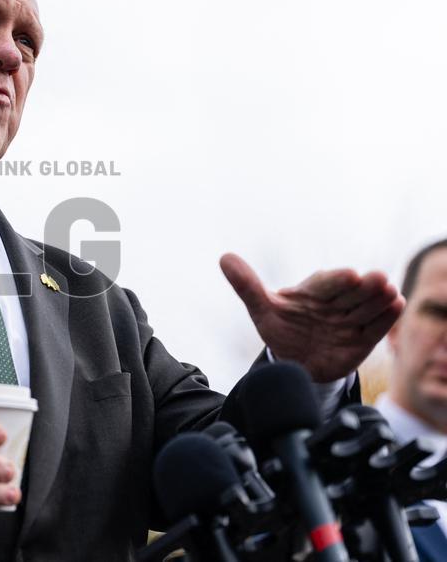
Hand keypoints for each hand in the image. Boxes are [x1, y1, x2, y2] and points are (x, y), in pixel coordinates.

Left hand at [220, 253, 403, 381]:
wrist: (294, 363)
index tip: (349, 276)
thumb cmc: (280, 330)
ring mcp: (350, 319)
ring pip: (366, 308)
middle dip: (364, 288)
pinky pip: (376, 327)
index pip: (325, 284)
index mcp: (311, 291)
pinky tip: (397, 305)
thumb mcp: (262, 309)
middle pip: (351, 294)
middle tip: (378, 279)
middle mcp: (334, 302)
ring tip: (390, 292)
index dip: (336, 281)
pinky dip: (386, 318)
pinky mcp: (363, 338)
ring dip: (379, 300)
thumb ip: (246, 286)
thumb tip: (224, 257)